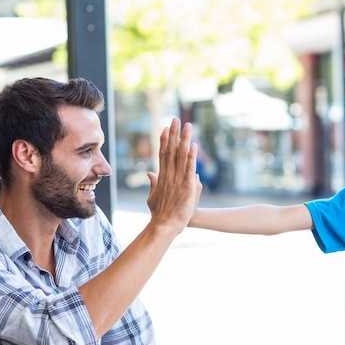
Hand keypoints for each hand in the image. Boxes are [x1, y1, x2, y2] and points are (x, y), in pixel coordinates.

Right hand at [146, 118, 201, 234]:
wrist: (164, 226)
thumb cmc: (160, 214)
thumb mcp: (153, 196)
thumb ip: (153, 183)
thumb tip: (150, 173)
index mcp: (162, 176)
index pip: (163, 154)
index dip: (165, 140)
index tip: (165, 128)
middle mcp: (169, 175)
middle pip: (171, 150)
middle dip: (173, 133)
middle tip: (176, 118)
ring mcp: (177, 180)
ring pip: (181, 156)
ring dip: (184, 140)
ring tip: (187, 125)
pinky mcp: (186, 186)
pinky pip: (189, 168)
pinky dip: (191, 157)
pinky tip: (194, 146)